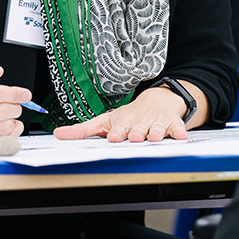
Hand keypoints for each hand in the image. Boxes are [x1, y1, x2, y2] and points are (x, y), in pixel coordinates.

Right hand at [0, 60, 27, 146]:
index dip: (14, 94)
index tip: (26, 95)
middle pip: (2, 111)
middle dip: (16, 107)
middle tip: (15, 105)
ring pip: (4, 127)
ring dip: (13, 120)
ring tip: (8, 116)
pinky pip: (2, 140)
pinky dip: (12, 132)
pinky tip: (6, 125)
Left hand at [53, 86, 190, 142]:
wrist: (158, 101)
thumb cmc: (129, 115)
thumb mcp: (105, 120)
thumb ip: (83, 130)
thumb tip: (58, 134)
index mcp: (123, 123)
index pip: (119, 128)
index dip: (117, 132)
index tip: (114, 136)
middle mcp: (140, 123)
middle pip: (138, 129)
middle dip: (137, 132)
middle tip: (135, 136)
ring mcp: (156, 123)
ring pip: (157, 129)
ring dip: (156, 132)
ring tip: (154, 137)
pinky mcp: (173, 125)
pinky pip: (177, 129)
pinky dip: (179, 132)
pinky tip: (180, 136)